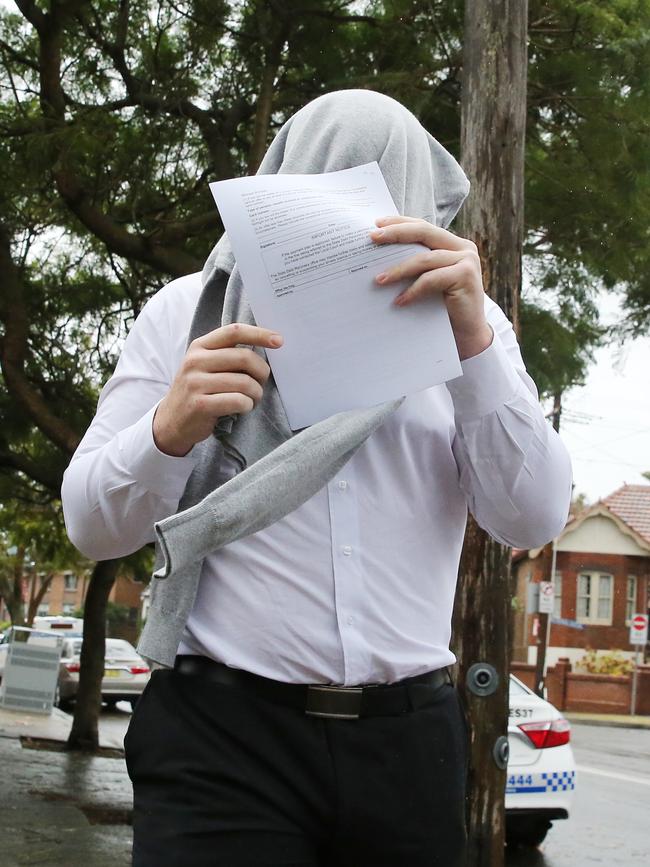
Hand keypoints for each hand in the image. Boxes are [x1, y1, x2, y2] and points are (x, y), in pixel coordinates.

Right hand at [153, 323, 283, 456]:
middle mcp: (195, 361)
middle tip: (262, 383)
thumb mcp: (205, 366)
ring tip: (252, 399)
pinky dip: (247, 405)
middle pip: (244, 357)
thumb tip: (265, 347)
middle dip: (262, 372)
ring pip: (244, 382)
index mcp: (200, 346)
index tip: (279, 340)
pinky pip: (237, 401)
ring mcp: (195, 383)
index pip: (234, 332)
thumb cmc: (198, 391)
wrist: (171, 421)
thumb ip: (227, 355)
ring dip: (256, 393)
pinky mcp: (200, 404)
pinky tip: (242, 408)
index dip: (259, 334)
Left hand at [370, 216, 492, 359]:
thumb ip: (416, 266)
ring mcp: (467, 260)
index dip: (400, 223)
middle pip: (424, 232)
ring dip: (399, 269)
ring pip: (425, 258)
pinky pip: (431, 279)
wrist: (467, 335)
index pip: (423, 227)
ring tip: (379, 280)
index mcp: (452, 244)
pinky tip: (399, 301)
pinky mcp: (466, 276)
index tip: (377, 224)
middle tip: (373, 237)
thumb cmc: (443, 308)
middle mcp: (462, 248)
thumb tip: (379, 257)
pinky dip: (413, 290)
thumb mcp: (428, 281)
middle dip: (396, 233)